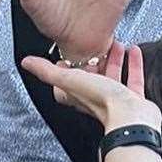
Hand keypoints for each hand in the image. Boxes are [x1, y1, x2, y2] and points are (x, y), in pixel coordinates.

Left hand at [23, 42, 161, 130]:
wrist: (131, 117)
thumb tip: (27, 62)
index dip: (67, 66)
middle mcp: (96, 97)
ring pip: (113, 76)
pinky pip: (132, 79)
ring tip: (116, 44)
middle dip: (93, 60)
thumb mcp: (69, 80)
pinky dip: (132, 64)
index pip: (66, 80)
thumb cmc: (102, 102)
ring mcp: (116, 99)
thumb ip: (48, 72)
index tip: (70, 51)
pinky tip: (133, 52)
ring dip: (113, 59)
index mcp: (78, 94)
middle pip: (92, 76)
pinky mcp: (133, 99)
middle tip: (97, 44)